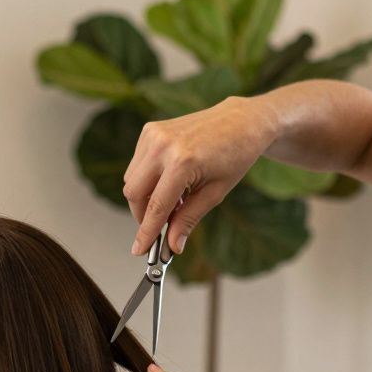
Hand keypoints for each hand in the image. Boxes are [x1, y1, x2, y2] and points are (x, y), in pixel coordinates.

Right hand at [124, 95, 277, 255]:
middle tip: (161, 225)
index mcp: (182, 162)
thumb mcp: (215, 193)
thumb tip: (172, 245)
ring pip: (131, 180)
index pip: (156, 206)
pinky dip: (148, 179)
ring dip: (146, 197)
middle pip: (133, 193)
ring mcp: (154, 135)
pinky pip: (136, 165)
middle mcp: (162, 145)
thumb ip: (189, 219)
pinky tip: (171, 180)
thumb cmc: (234, 156)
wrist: (241, 122)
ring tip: (176, 198)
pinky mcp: (150, 130)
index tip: (139, 250)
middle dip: (143, 214)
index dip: (146, 232)